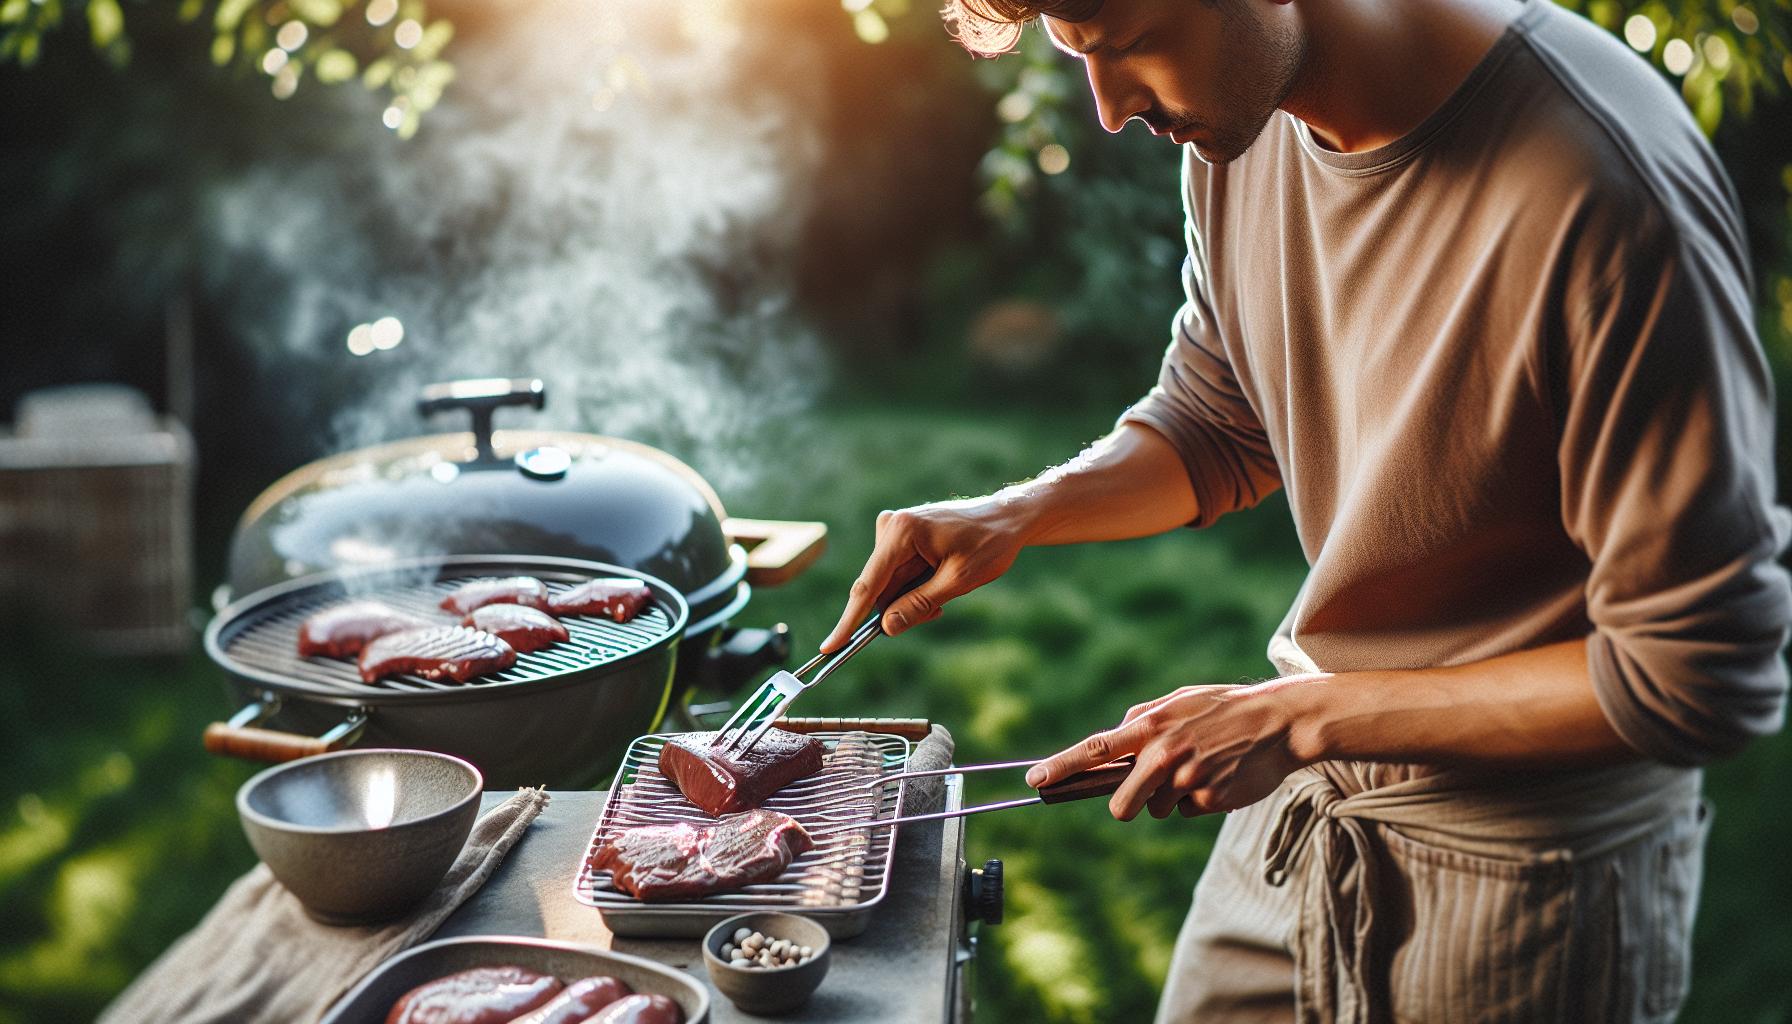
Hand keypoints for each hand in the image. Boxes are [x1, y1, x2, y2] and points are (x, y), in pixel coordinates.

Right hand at [820, 498, 1028, 651]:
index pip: (868, 585)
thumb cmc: (990, 544)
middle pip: (880, 588)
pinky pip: (897, 575)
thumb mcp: (958, 580)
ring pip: (889, 585)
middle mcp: (891, 526)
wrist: (1008, 518)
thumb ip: (919, 604)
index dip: (849, 620)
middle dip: (902, 608)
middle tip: (938, 612)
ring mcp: (894, 530)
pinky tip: (940, 580)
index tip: (829, 647)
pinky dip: (916, 587)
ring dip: (912, 598)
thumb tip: (887, 627)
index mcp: (902, 531)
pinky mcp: (901, 536)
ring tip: (947, 590)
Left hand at [1025, 680, 1312, 819]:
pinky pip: (1189, 811)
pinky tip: (1220, 777)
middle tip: (1149, 789)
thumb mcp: (1180, 699)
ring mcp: (1186, 780)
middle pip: (1122, 804)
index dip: (1061, 766)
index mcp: (1150, 726)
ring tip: (1201, 767)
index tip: (1034, 780)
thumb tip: (1117, 732)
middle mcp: (1163, 754)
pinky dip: (1200, 800)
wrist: (1280, 723)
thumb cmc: (1225, 709)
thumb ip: (1144, 715)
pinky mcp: (1209, 800)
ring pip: (1158, 809)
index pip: (1095, 750)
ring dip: (1172, 797)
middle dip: (1129, 804)